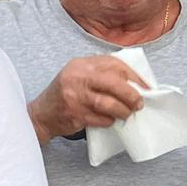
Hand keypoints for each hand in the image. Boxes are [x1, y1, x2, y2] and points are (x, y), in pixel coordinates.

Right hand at [29, 55, 147, 140]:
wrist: (41, 114)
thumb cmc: (66, 95)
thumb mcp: (80, 76)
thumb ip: (103, 74)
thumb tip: (136, 84)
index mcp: (81, 64)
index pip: (115, 64)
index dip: (134, 76)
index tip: (145, 87)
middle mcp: (77, 77)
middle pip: (114, 82)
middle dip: (132, 94)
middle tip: (139, 103)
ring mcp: (74, 96)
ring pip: (109, 103)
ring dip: (123, 111)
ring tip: (126, 114)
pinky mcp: (74, 114)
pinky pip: (101, 119)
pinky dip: (109, 121)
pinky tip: (109, 120)